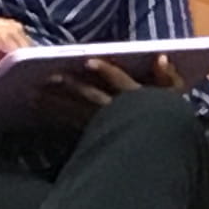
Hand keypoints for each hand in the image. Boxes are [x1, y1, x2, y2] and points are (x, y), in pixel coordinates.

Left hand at [29, 51, 182, 128]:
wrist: (155, 152)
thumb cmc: (164, 119)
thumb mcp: (172, 96)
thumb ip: (167, 76)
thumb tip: (160, 56)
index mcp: (137, 98)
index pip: (121, 83)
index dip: (106, 73)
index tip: (89, 63)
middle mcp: (117, 112)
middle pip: (91, 97)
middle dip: (71, 87)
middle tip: (48, 77)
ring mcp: (103, 126)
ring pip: (76, 112)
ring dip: (56, 103)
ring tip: (35, 93)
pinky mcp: (92, 136)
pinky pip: (70, 125)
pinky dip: (55, 116)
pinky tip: (40, 109)